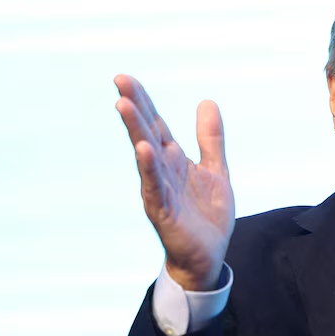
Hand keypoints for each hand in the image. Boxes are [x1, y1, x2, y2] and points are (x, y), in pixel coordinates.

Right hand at [114, 74, 234, 290]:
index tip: (125, 77)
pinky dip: (149, 167)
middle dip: (134, 107)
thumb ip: (210, 138)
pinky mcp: (164, 211)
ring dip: (135, 130)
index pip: (156, 124)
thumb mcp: (215, 169)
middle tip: (119, 80)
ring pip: (145, 155)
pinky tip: (143, 149)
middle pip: (146, 132)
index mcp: (174, 160)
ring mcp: (160, 190)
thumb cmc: (206, 215)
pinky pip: (154, 186)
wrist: (208, 257)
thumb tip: (206, 101)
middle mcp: (162, 171)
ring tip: (124, 104)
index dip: (143, 101)